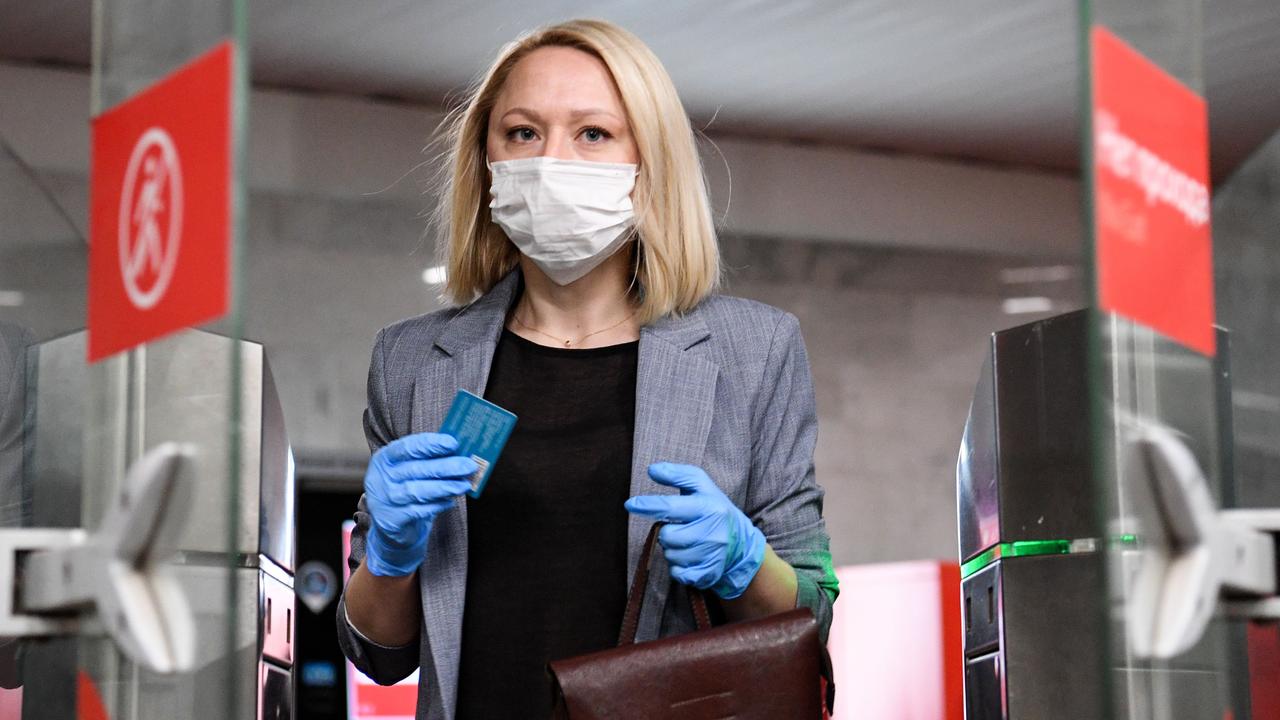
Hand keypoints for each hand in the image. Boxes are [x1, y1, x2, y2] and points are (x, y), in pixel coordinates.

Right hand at [363, 432, 476, 576]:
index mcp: (385, 458)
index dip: (430, 444)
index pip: (408, 447)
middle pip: (416, 469)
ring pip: (417, 491)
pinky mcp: (393, 520)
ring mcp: (386, 500)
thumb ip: (429, 459)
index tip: (453, 443)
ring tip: (464, 485)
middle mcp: (382, 478)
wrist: (387, 523)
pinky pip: (419, 511)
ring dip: (444, 487)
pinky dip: (437, 505)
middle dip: (446, 466)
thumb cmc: (404, 488)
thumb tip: (460, 452)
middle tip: (468, 465)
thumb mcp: (408, 469)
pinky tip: (451, 501)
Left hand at [624, 462, 765, 598]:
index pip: (670, 507)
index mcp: (708, 507)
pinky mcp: (708, 573)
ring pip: (671, 555)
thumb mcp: (702, 486)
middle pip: (667, 536)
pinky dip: (678, 567)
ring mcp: (711, 555)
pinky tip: (690, 557)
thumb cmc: (715, 510)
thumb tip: (652, 470)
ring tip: (688, 542)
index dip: (647, 506)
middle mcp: (712, 532)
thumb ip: (678, 475)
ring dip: (673, 549)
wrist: (741, 544)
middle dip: (667, 532)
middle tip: (680, 527)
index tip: (630, 504)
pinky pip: (678, 574)